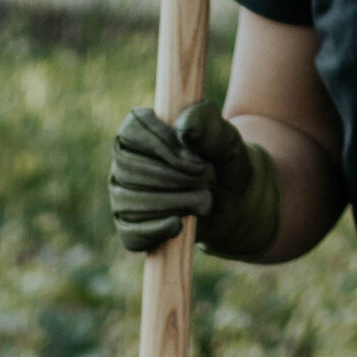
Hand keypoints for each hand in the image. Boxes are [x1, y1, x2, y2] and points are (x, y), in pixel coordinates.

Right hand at [108, 100, 282, 258]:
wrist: (234, 201)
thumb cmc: (224, 164)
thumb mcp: (226, 138)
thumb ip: (208, 124)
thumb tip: (185, 130)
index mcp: (139, 129)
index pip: (132, 132)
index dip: (165, 148)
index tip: (199, 161)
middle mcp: (123, 161)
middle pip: (131, 169)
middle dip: (176, 178)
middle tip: (208, 181)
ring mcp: (122, 195)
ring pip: (131, 201)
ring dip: (175, 202)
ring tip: (203, 200)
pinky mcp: (130, 227)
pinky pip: (130, 232)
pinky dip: (156, 230)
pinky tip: (178, 224)